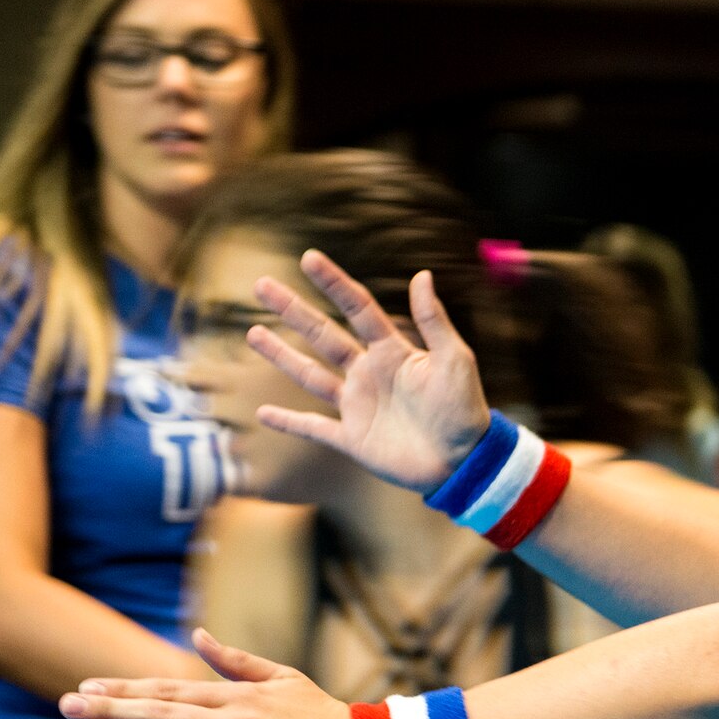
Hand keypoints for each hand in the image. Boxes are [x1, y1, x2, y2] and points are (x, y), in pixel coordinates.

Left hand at [59, 628, 360, 718]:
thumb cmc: (326, 718)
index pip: (172, 689)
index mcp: (243, 699)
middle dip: (113, 710)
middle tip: (67, 704)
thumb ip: (237, 661)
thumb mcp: (285, 679)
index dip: (126, 687)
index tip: (88, 685)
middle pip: (165, 717)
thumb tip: (199, 634)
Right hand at [247, 249, 492, 494]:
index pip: (357, 309)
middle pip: (323, 335)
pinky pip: (313, 428)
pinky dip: (289, 422)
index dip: (334, 283)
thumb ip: (434, 320)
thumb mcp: (454, 360)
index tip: (309, 258)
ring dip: (281, 355)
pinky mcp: (353, 439)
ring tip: (252, 332)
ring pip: (311, 375)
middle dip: (293, 311)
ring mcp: (358, 406)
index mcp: (392, 352)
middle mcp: (370, 374)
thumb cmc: (465, 409)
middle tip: (262, 285)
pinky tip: (263, 412)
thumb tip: (422, 274)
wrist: (466, 461)